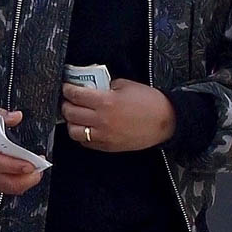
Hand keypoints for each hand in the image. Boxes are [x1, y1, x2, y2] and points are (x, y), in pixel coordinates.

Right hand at [0, 108, 43, 194]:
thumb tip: (17, 116)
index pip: (0, 164)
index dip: (19, 165)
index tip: (34, 162)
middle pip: (8, 184)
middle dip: (29, 179)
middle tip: (40, 168)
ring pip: (8, 189)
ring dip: (24, 183)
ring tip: (35, 171)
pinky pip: (2, 188)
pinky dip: (15, 183)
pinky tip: (22, 173)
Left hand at [61, 79, 175, 150]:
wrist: (165, 121)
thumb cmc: (147, 101)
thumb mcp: (124, 85)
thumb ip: (104, 86)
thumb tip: (89, 87)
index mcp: (105, 101)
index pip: (75, 95)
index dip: (67, 89)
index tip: (66, 87)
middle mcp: (102, 120)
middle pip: (70, 113)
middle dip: (65, 104)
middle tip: (68, 100)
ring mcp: (104, 136)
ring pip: (74, 132)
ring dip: (71, 122)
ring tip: (75, 115)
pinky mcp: (108, 147)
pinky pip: (86, 143)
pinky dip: (82, 135)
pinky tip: (86, 127)